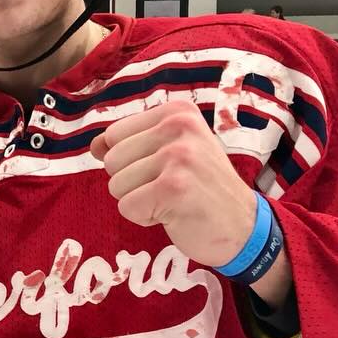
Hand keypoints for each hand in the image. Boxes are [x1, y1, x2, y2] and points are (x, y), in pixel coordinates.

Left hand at [89, 99, 257, 268]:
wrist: (243, 225)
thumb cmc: (201, 188)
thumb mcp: (170, 153)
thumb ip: (130, 144)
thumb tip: (94, 144)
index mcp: (176, 112)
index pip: (114, 135)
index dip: (129, 162)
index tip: (164, 169)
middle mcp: (178, 127)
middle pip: (111, 161)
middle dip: (131, 183)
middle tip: (169, 188)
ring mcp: (178, 157)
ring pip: (116, 185)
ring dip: (139, 201)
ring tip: (172, 200)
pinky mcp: (174, 188)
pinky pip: (127, 207)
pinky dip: (145, 217)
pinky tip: (174, 213)